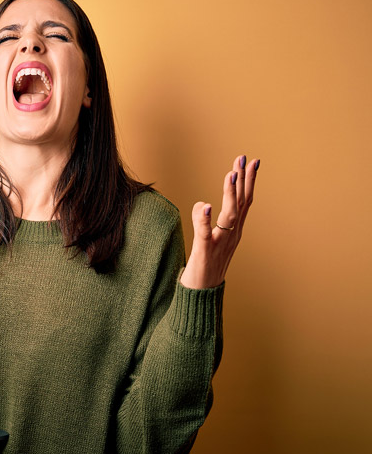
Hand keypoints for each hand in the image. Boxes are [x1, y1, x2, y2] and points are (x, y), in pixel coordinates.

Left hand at [180, 155, 259, 288]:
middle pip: (241, 204)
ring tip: (230, 174)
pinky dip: (204, 219)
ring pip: (229, 216)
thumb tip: (204, 204)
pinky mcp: (205, 252)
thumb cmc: (206, 266)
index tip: (252, 161)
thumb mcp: (209, 239)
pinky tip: (204, 205)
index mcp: (235, 231)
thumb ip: (207, 221)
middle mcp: (232, 235)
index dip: (249, 181)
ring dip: (230, 194)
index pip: (245, 201)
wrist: (202, 294)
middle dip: (244, 180)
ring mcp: (220, 243)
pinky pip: (205, 233)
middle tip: (245, 158)